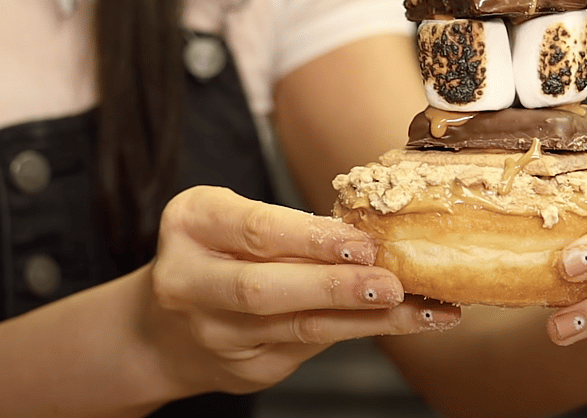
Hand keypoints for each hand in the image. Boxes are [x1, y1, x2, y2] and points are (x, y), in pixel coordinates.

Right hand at [140, 186, 459, 395]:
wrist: (162, 330)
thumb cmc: (214, 252)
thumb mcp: (230, 217)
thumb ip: (285, 223)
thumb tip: (370, 226)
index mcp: (190, 225)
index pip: (254, 231)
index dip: (309, 237)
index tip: (360, 241)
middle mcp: (191, 283)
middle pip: (266, 290)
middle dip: (336, 287)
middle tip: (391, 283)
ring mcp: (216, 335)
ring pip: (300, 328)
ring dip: (369, 319)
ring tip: (423, 309)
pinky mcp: (246, 369)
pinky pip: (312, 348)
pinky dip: (362, 332)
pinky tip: (405, 322)